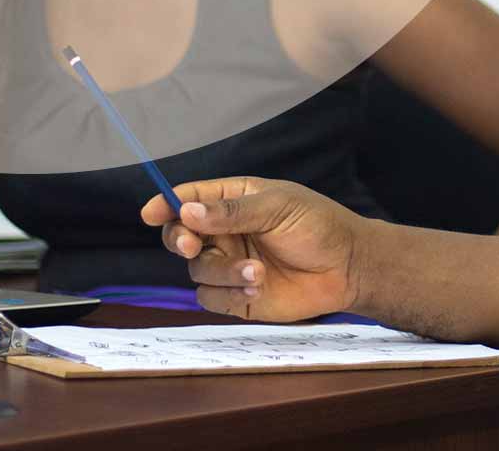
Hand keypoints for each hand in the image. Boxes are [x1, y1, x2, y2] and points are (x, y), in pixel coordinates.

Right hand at [141, 177, 367, 321]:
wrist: (347, 268)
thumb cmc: (317, 225)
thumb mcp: (277, 207)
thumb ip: (232, 212)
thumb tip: (187, 211)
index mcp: (232, 201)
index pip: (189, 199)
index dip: (166, 205)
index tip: (150, 213)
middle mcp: (225, 233)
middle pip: (180, 236)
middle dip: (180, 240)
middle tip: (192, 246)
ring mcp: (229, 265)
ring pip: (196, 271)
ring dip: (221, 272)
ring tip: (257, 273)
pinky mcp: (236, 296)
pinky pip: (211, 298)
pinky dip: (228, 294)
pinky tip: (258, 288)